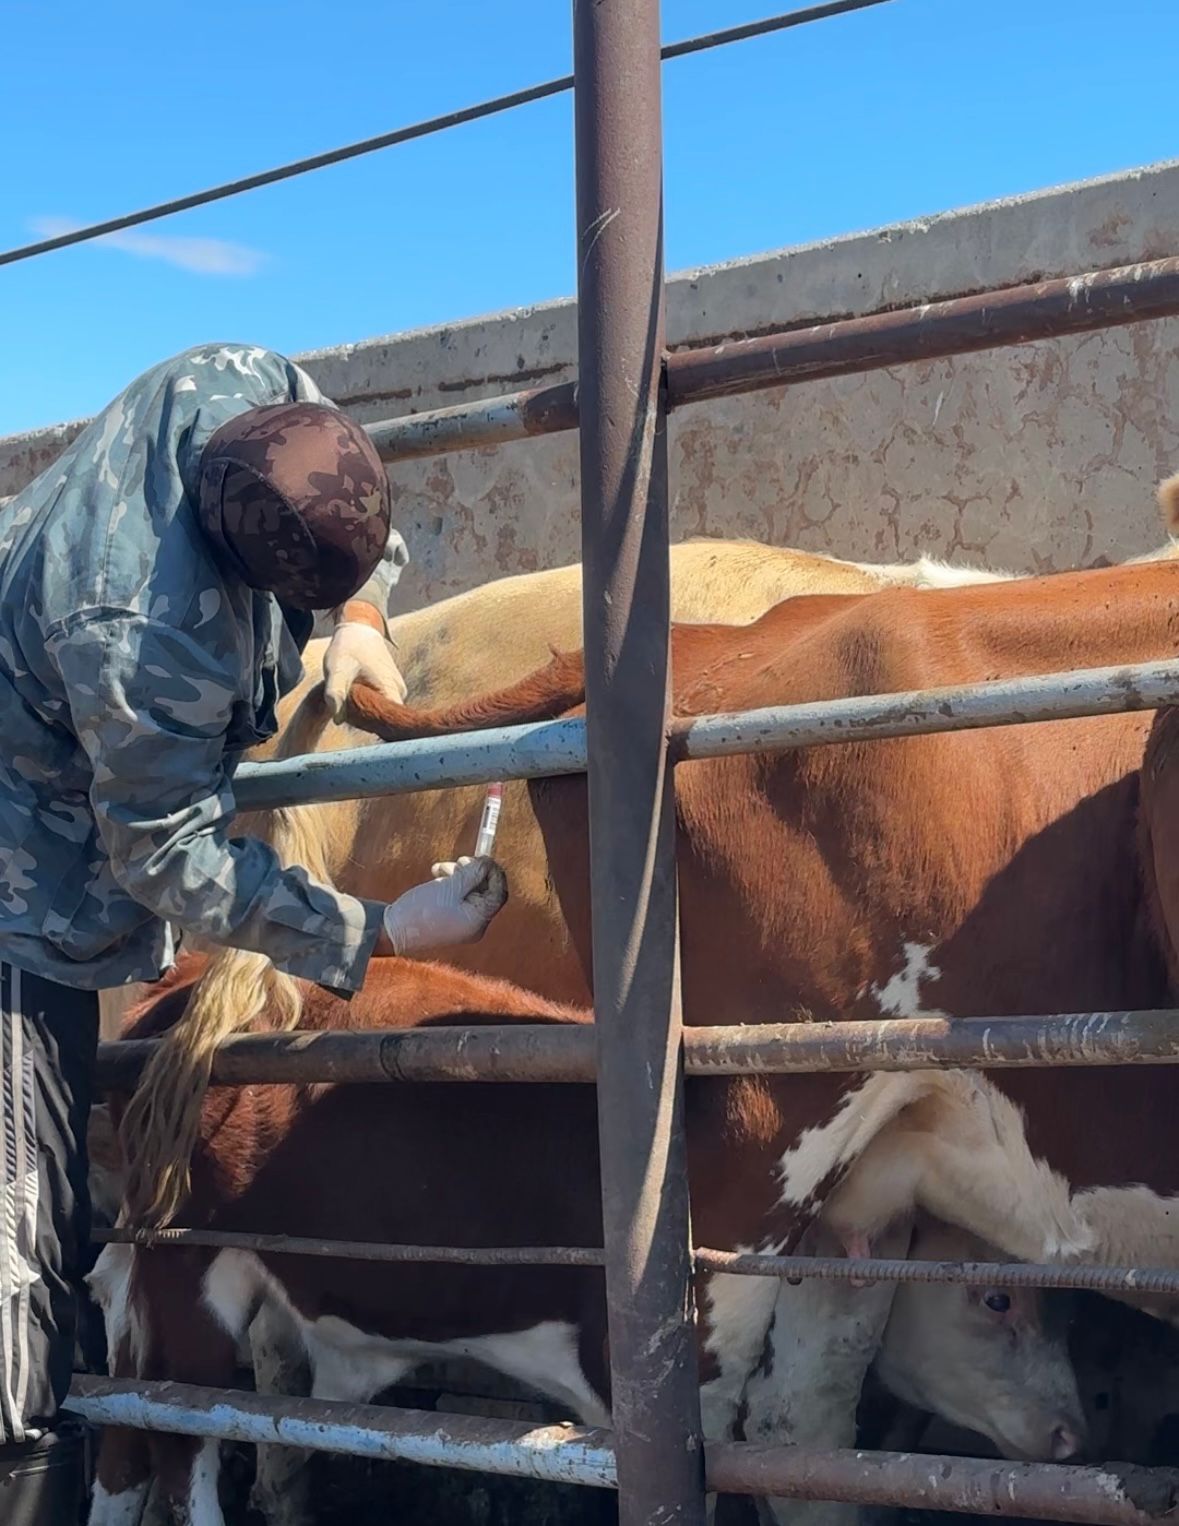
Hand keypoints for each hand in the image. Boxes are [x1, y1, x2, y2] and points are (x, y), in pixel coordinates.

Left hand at [323, 620, 407, 720]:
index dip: (374, 728)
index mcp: (392, 689)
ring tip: (350, 701)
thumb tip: (338, 719)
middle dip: (366, 721)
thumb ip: (335, 694)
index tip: (356, 724)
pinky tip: (356, 697)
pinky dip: (368, 705)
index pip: (392, 722)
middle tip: (347, 711)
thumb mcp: (337, 670)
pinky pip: (381, 704)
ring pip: (382, 712)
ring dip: (366, 712)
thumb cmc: (348, 649)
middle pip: (385, 719)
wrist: (358, 629)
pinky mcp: (391, 688)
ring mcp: (397, 690)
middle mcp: (400, 692)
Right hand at [380, 857, 507, 956]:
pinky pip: (456, 897)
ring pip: (469, 891)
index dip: (494, 873)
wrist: (391, 929)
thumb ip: (472, 875)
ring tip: (441, 868)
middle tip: (460, 860)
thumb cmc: (421, 910)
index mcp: (478, 921)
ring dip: (458, 875)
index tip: (482, 857)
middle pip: (484, 891)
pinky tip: (436, 873)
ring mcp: (460, 922)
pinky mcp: (447, 918)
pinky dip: (449, 883)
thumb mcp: (449, 887)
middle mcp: (473, 925)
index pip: (498, 894)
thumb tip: (488, 864)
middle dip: (473, 872)